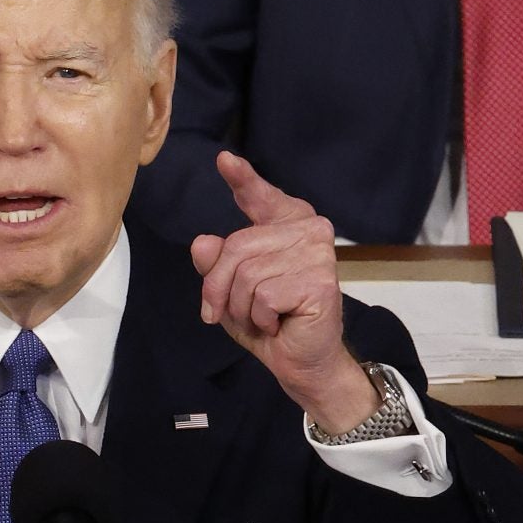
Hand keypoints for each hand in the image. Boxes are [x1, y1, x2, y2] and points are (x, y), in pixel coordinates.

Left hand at [189, 152, 375, 434]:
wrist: (301, 362)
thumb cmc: (268, 321)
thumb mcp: (230, 290)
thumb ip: (216, 263)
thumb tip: (203, 243)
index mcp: (287, 225)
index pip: (260, 197)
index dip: (243, 179)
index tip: (224, 160)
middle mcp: (308, 231)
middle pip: (235, 247)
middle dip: (219, 287)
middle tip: (228, 312)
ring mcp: (317, 254)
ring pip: (246, 274)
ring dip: (241, 307)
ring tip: (262, 318)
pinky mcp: (319, 281)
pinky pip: (262, 295)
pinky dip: (260, 318)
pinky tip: (280, 323)